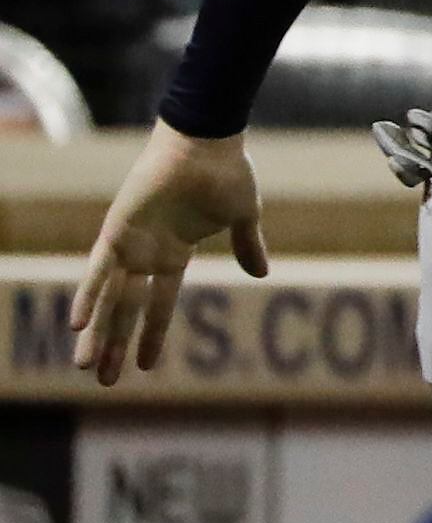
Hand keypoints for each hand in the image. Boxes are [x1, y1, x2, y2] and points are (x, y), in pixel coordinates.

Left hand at [71, 122, 270, 386]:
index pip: (160, 304)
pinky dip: (88, 295)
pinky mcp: (117, 230)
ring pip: (108, 298)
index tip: (147, 368)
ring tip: (85, 365)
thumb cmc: (227, 172)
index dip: (153, 335)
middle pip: (127, 309)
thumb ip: (247, 245)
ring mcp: (130, 243)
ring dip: (96, 331)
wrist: (207, 141)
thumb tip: (262, 274)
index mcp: (174, 254)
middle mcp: (147, 254)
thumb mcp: (243, 215)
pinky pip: (98, 270)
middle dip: (116, 345)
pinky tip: (78, 323)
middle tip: (105, 381)